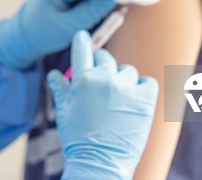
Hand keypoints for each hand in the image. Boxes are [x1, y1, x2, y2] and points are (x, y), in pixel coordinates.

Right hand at [49, 31, 157, 179]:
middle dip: (102, 66)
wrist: (100, 163)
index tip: (83, 36)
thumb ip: (61, 89)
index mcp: (82, 80)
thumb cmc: (79, 139)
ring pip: (127, 72)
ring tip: (118, 102)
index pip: (82, 50)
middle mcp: (104, 79)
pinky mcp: (145, 99)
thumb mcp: (64, 113)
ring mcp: (126, 88)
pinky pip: (147, 83)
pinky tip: (135, 102)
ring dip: (123, 82)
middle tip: (101, 83)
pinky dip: (143, 89)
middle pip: (106, 58)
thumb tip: (54, 74)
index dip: (82, 41)